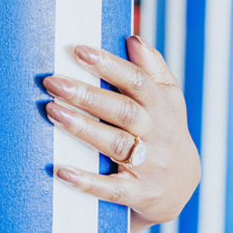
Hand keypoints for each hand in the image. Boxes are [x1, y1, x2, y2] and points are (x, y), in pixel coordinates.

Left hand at [43, 37, 200, 232]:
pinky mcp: (139, 193)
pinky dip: (87, 182)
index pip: (136, 81)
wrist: (181, 186)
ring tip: (51, 111)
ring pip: (115, 145)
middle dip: (86, 95)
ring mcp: (150, 165)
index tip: (78, 51)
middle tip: (52, 82)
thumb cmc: (162, 129)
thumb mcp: (166, 98)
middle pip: (122, 111)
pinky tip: (61, 170)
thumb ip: (150, 68)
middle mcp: (158, 134)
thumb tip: (133, 38)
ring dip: (82, 128)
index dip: (109, 65)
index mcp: (161, 105)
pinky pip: (112, 189)